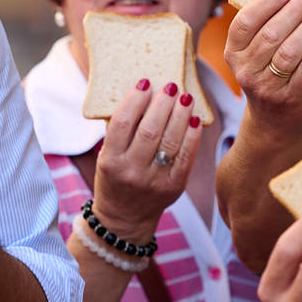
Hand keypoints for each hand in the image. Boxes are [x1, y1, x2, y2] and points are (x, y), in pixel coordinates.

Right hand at [91, 77, 203, 238]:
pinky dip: (192, 136)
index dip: (134, 100)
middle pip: (149, 130)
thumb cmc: (114, 179)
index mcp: (110, 161)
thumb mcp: (106, 157)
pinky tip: (194, 119)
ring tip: (185, 97)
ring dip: (180, 115)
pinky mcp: (174, 188)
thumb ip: (120, 131)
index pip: (121, 123)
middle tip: (170, 85)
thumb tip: (143, 92)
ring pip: (170, 141)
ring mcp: (153, 181)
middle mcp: (131, 172)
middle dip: (162, 104)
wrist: (124, 218)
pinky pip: (186, 157)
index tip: (144, 82)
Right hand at [224, 0, 301, 131]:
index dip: (266, 3)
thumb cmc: (270, 75)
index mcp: (234, 54)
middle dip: (295, 11)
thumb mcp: (257, 54)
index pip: (244, 24)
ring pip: (290, 51)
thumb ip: (268, 26)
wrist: (276, 121)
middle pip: (271, 35)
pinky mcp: (292, 98)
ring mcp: (268, 87)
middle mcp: (247, 72)